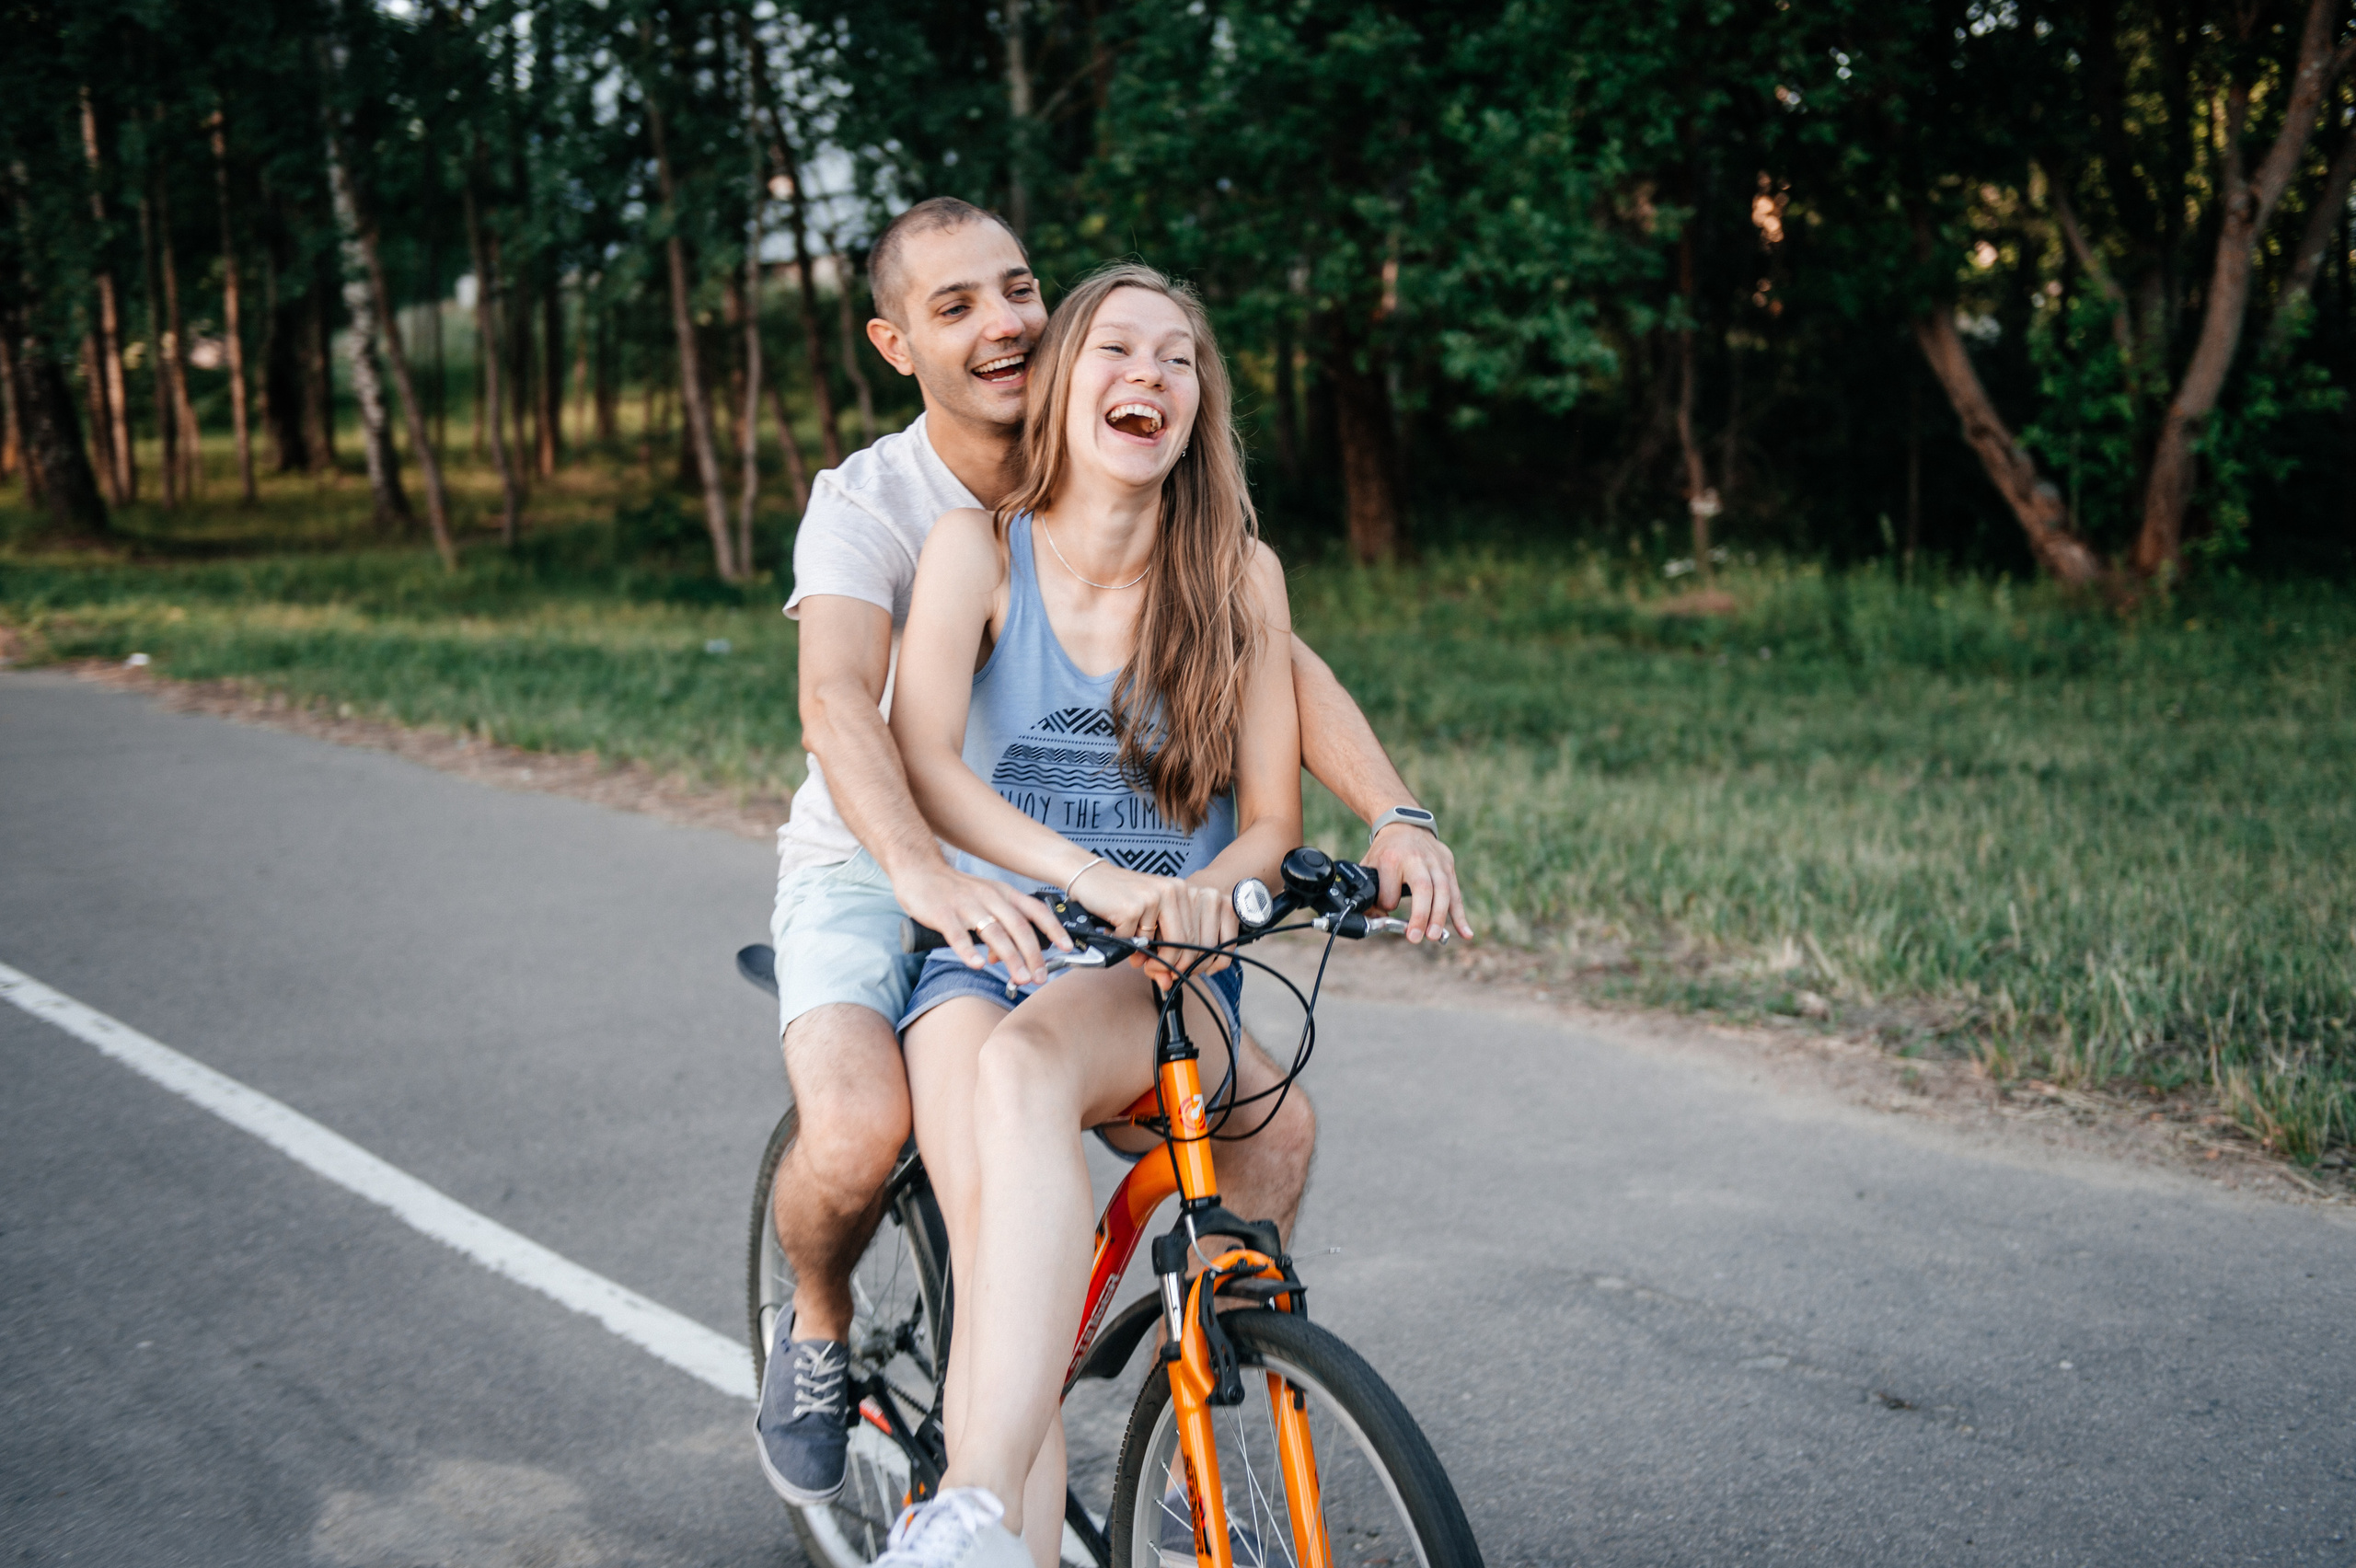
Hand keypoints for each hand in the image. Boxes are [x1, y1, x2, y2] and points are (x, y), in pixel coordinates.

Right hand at [888, 858, 1068, 984]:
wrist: (919, 869)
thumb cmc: (955, 889)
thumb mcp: (983, 901)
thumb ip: (998, 927)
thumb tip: (1004, 959)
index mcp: (1003, 893)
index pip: (1035, 910)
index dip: (1053, 929)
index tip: (1066, 947)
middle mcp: (989, 897)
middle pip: (1019, 927)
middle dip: (1033, 954)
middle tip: (1040, 977)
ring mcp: (966, 905)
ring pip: (994, 932)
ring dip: (1010, 957)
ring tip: (1019, 978)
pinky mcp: (943, 914)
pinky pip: (958, 934)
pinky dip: (968, 950)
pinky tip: (977, 964)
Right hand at [1070, 865, 1236, 984]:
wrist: (1090, 877)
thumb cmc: (1121, 899)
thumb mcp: (1149, 921)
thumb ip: (1163, 948)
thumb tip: (1167, 983)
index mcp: (1182, 890)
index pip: (1196, 935)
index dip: (1187, 961)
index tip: (1173, 971)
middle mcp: (1171, 891)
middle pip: (1183, 942)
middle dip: (1168, 964)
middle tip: (1154, 971)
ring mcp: (1152, 898)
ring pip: (1158, 944)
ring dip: (1144, 956)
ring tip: (1134, 953)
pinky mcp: (1131, 906)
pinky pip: (1132, 940)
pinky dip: (1123, 943)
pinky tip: (1117, 932)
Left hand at [1365, 824, 1473, 943]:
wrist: (1405, 825)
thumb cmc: (1386, 852)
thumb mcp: (1370, 866)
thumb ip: (1370, 892)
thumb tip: (1375, 919)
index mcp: (1392, 858)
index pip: (1391, 888)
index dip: (1388, 903)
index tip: (1385, 911)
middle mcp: (1416, 858)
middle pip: (1423, 888)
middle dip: (1421, 915)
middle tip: (1415, 937)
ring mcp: (1435, 861)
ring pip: (1443, 890)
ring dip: (1439, 917)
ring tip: (1433, 936)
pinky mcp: (1448, 865)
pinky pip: (1456, 893)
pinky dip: (1460, 915)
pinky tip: (1466, 933)